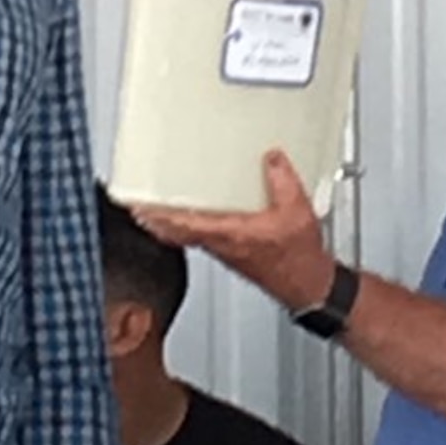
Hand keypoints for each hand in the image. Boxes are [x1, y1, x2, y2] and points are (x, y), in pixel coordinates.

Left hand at [134, 151, 334, 311]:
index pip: (183, 226)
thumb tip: (271, 159)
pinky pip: (201, 238)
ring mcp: (225, 251)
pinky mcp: (233, 253)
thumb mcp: (297, 211)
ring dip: (169, 224)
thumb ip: (282, 181)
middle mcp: (222, 245)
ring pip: (187, 236)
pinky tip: (193, 217)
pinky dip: (189, 227)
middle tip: (137, 206)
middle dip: (155, 219)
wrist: (308, 286)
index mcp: (230, 235)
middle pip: (177, 232)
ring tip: (156, 208)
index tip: (139, 207)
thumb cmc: (300, 260)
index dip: (159, 217)